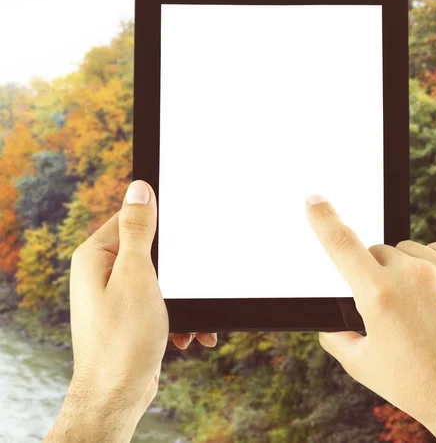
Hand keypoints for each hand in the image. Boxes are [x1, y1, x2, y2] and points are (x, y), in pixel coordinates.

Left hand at [45, 180, 216, 441]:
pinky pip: (158, 302)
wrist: (117, 395)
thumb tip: (138, 188)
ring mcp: (114, 295)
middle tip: (189, 285)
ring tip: (192, 320)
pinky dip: (176, 315)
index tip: (183, 238)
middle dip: (177, 271)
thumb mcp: (136, 274)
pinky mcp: (127, 315)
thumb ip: (138, 230)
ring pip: (160, 279)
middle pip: (150, 250)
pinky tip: (187, 333)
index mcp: (95, 255)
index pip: (132, 217)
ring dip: (181, 298)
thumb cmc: (124, 339)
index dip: (161, 224)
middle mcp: (100, 272)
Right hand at [305, 195, 435, 442]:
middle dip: (373, 273)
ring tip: (415, 307)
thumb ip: (338, 339)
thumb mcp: (365, 366)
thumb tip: (328, 327)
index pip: (341, 244)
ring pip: (405, 251)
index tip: (314, 199)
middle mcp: (411, 275)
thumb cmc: (420, 386)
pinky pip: (435, 253)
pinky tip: (434, 299)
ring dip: (401, 269)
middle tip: (386, 306)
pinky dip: (428, 268)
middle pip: (375, 251)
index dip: (323, 218)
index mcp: (379, 295)